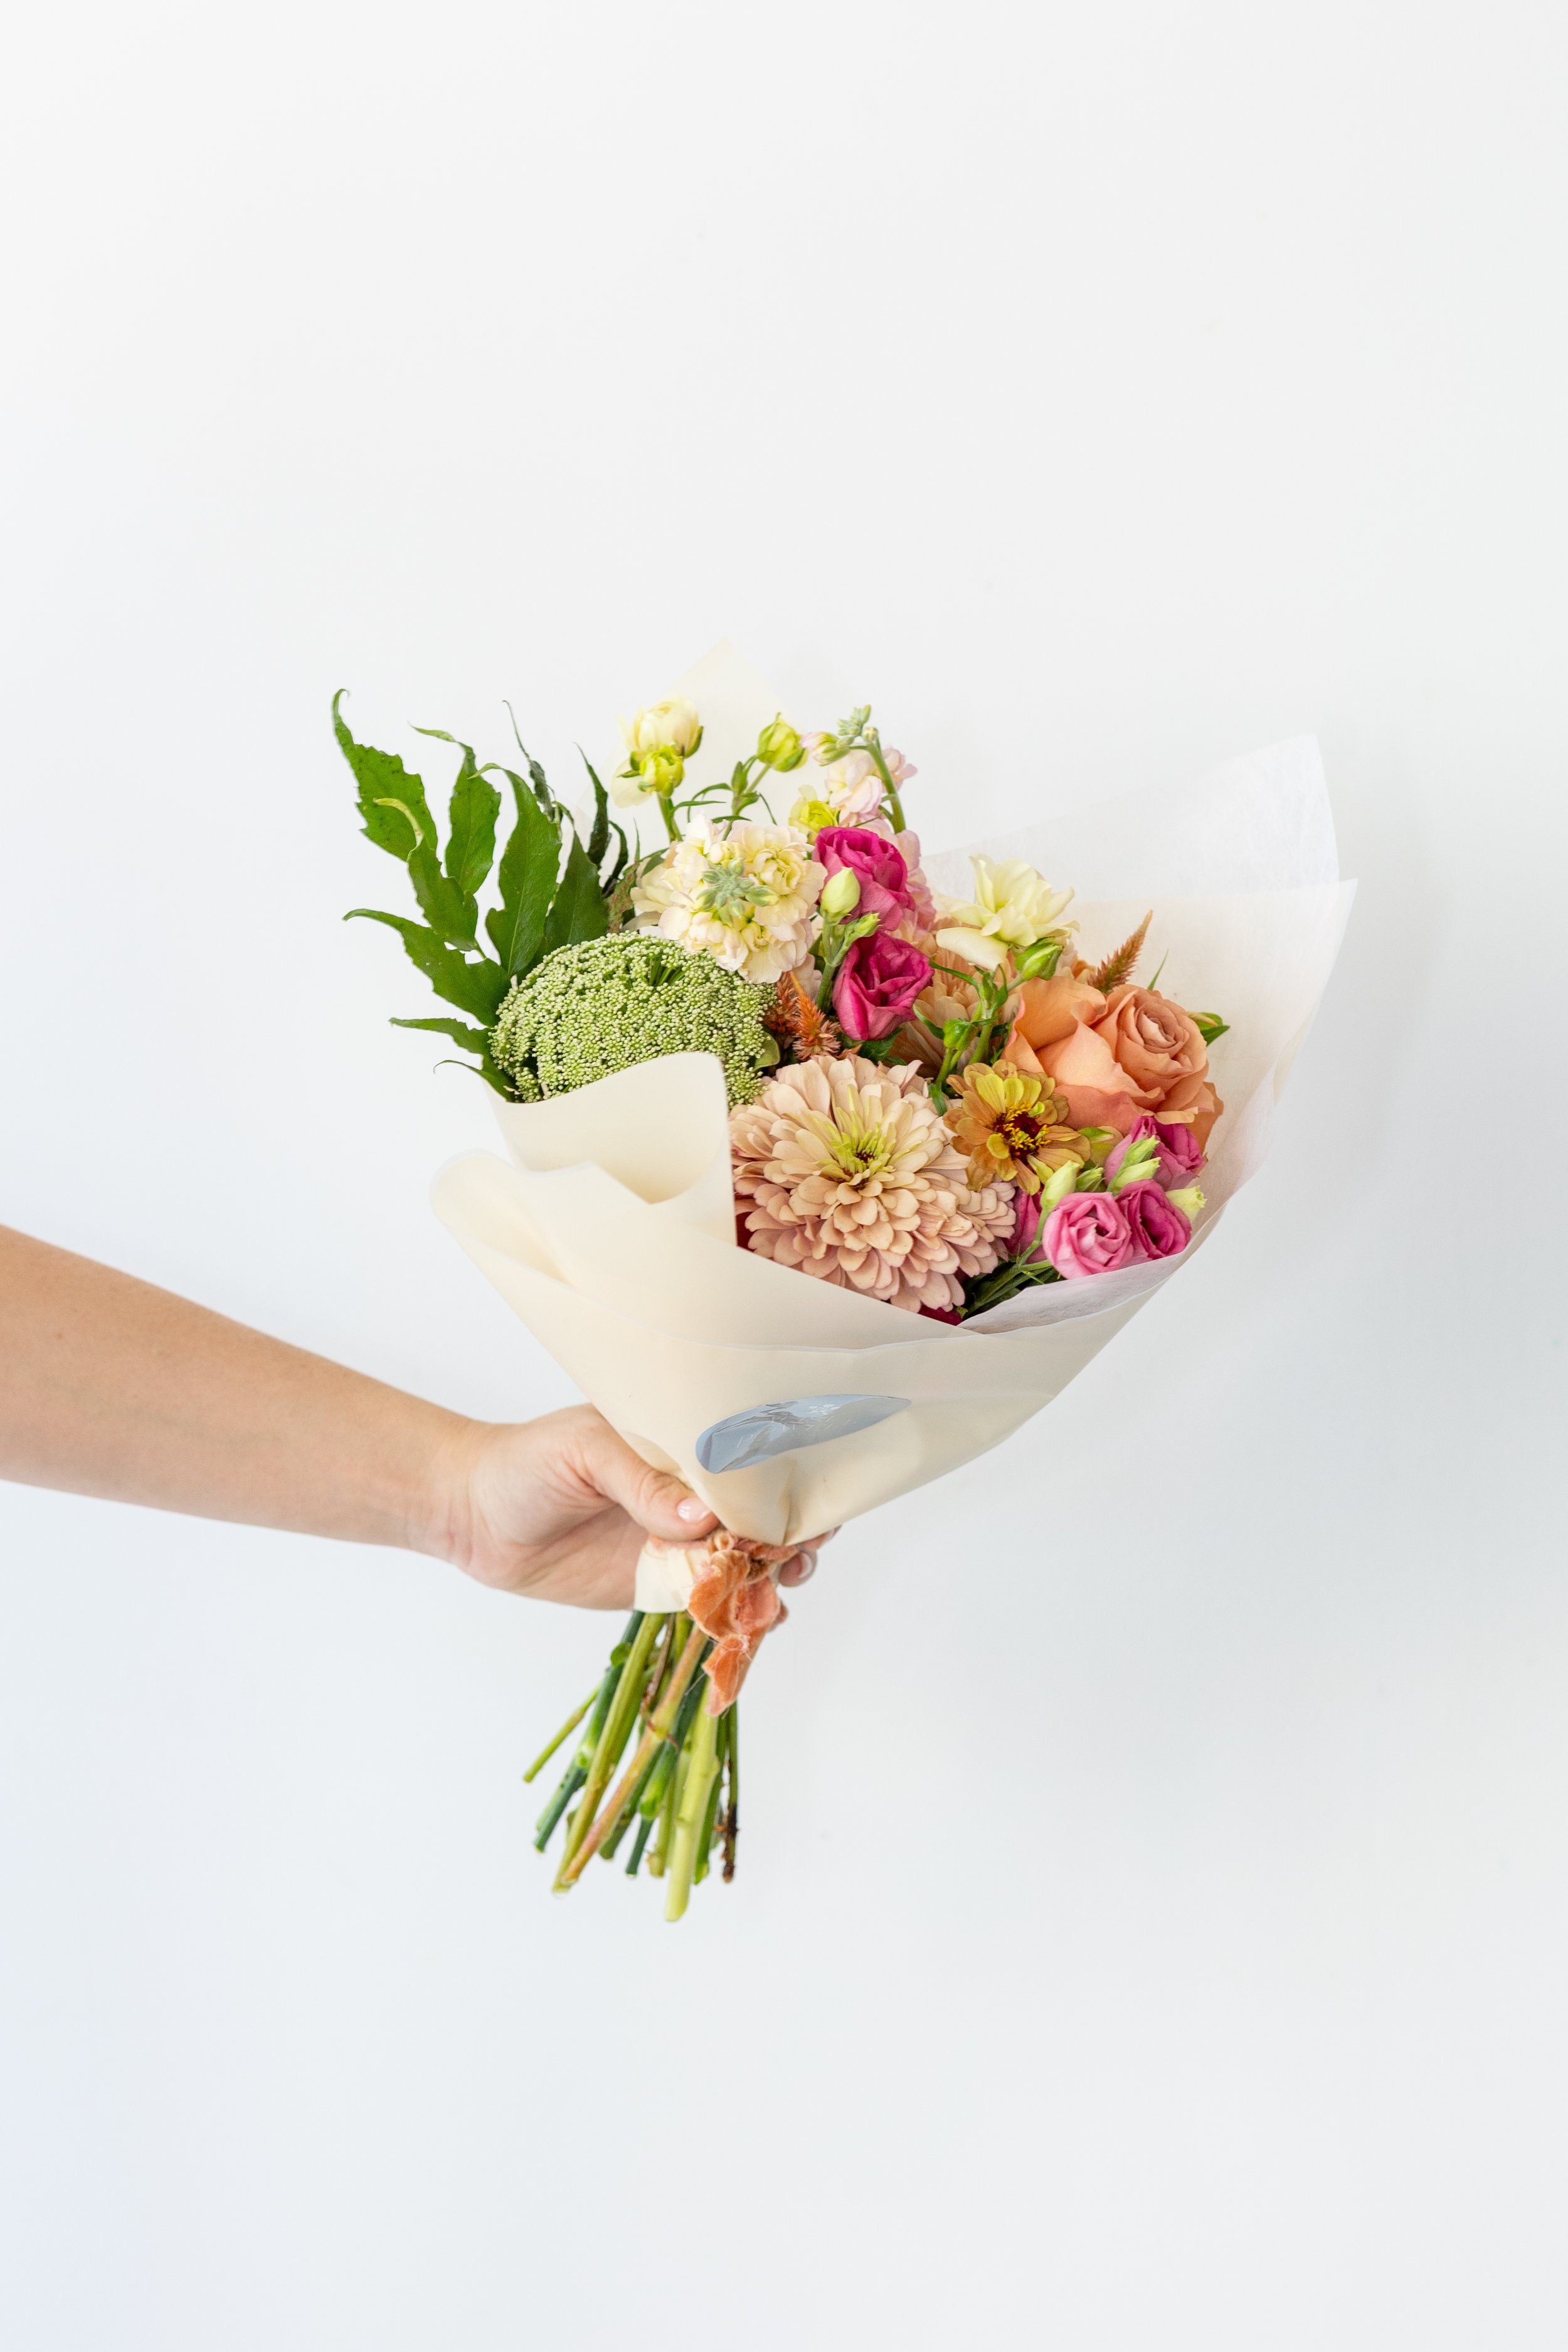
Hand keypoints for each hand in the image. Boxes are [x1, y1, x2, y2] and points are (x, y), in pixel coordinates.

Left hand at [425, 1404, 824, 1609]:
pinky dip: (741, 1616)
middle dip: (797, 1531)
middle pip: (766, 1515)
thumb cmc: (529, 1462)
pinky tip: (756, 1623)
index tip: (809, 1499)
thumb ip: (643, 1483)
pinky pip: (713, 1605)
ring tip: (780, 1585)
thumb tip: (702, 1518)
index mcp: (684, 1446)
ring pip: (750, 1563)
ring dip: (777, 1576)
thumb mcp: (585, 1452)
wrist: (476, 1517)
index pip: (753, 1458)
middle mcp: (692, 1494)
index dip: (788, 1478)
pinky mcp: (659, 1588)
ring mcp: (680, 1543)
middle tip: (800, 1550)